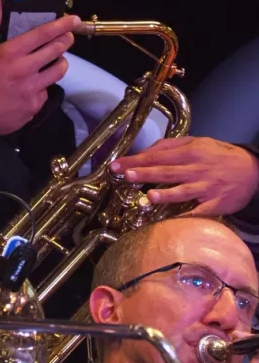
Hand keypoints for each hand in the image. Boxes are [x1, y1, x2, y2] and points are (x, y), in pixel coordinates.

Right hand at [0, 0, 79, 141]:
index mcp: (12, 52)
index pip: (43, 34)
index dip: (62, 25)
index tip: (74, 19)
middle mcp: (26, 69)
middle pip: (57, 50)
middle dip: (66, 40)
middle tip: (67, 37)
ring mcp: (33, 89)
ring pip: (59, 71)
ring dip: (60, 62)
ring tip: (55, 59)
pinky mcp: (35, 105)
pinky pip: (46, 91)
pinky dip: (44, 85)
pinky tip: (34, 85)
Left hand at [109, 136, 258, 214]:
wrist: (251, 170)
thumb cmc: (218, 155)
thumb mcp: (196, 142)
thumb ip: (171, 145)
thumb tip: (147, 151)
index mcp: (189, 152)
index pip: (157, 155)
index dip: (136, 159)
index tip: (117, 163)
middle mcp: (196, 169)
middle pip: (166, 171)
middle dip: (144, 173)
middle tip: (124, 174)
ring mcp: (206, 188)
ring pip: (182, 191)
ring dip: (165, 194)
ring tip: (148, 196)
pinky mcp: (215, 204)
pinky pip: (199, 211)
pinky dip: (187, 215)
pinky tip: (173, 219)